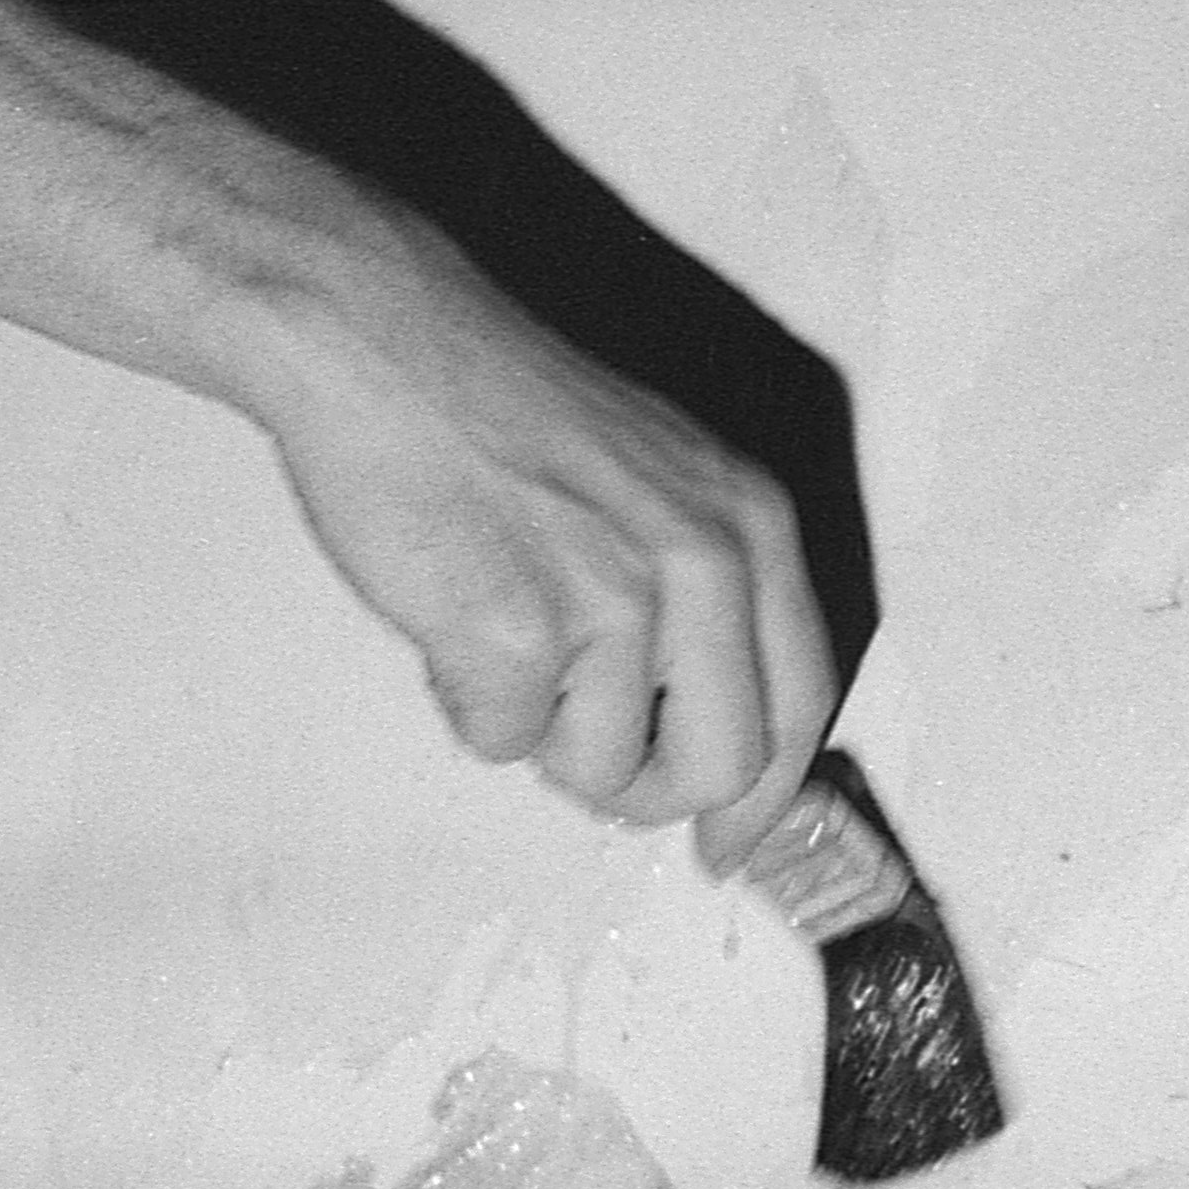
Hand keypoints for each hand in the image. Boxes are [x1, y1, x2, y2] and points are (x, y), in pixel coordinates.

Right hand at [219, 244, 838, 874]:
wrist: (384, 343)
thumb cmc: (504, 413)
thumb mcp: (663, 483)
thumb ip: (710, 600)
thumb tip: (715, 738)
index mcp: (753, 527)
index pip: (804, 706)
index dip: (766, 798)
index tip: (729, 845)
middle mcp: (706, 565)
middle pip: (724, 768)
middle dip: (650, 790)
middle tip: (586, 754)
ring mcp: (615, 602)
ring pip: (605, 772)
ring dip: (542, 731)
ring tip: (500, 629)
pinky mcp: (519, 635)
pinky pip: (506, 744)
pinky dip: (467, 705)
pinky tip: (450, 615)